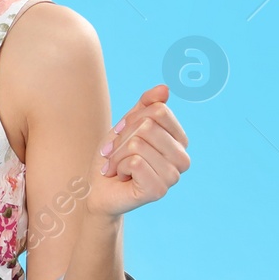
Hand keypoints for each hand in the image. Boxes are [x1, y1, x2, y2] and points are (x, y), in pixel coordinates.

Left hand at [85, 83, 189, 217]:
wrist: (96, 191)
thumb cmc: (113, 159)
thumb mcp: (126, 127)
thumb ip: (145, 107)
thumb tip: (164, 88)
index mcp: (179, 141)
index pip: (158, 110)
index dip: (131, 121)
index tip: (121, 137)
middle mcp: (182, 159)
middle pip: (148, 126)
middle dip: (122, 139)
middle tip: (116, 155)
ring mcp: (173, 176)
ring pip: (138, 144)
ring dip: (117, 156)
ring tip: (117, 168)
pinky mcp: (158, 190)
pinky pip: (135, 162)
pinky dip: (119, 167)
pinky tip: (121, 178)